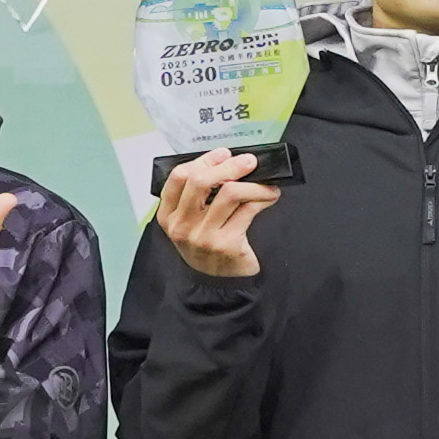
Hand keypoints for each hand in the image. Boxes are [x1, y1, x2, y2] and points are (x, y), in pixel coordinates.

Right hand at [156, 150, 278, 280]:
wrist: (220, 284)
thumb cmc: (208, 247)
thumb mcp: (192, 223)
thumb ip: (199, 197)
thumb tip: (227, 163)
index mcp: (169, 216)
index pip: (179, 177)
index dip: (204, 160)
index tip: (223, 154)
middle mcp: (182, 226)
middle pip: (201, 181)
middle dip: (229, 166)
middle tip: (249, 162)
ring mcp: (203, 236)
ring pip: (229, 193)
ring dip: (253, 184)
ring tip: (266, 184)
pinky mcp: (226, 244)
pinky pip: (248, 210)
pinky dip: (263, 198)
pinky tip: (269, 197)